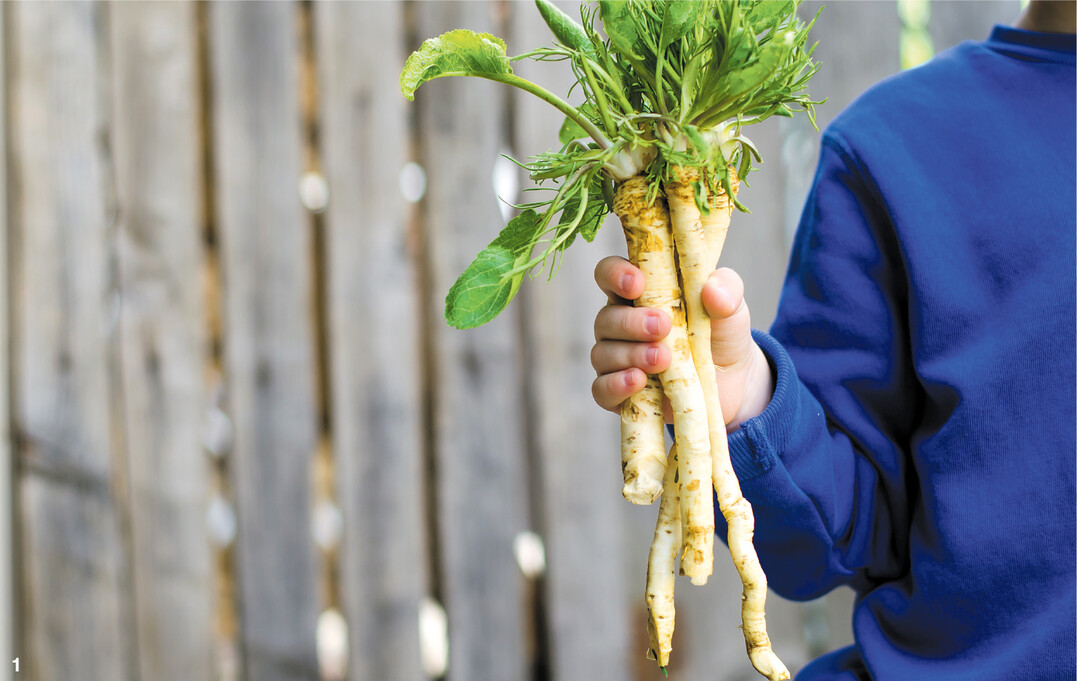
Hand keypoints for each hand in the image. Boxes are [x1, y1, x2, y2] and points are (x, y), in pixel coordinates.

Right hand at [590, 256, 774, 429]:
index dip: (614, 274)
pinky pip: (602, 390)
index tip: (637, 283)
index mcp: (638, 294)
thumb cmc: (721, 332)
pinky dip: (616, 385)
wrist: (734, 381)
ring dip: (631, 355)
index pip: (608, 274)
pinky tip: (639, 381)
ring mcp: (617, 360)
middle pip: (605, 319)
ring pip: (602, 355)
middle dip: (631, 323)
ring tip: (663, 360)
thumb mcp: (731, 305)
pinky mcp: (621, 394)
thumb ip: (726, 288)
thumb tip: (712, 290)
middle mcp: (620, 325)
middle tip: (663, 327)